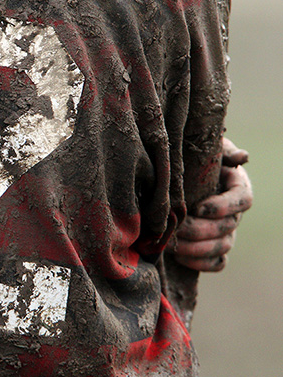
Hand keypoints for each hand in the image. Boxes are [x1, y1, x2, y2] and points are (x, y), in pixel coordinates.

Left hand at [173, 138, 252, 271]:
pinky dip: (200, 264)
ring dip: (197, 248)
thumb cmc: (188, 157)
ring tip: (173, 244)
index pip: (242, 200)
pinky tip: (178, 258)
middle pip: (229, 227)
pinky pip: (217, 263)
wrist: (168, 177)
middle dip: (202, 230)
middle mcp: (233, 210)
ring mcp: (224, 231)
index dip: (223, 206)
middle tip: (178, 228)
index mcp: (236, 185)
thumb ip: (221, 150)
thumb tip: (241, 157)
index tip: (198, 207)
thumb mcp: (202, 148)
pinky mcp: (212, 247)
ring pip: (223, 247)